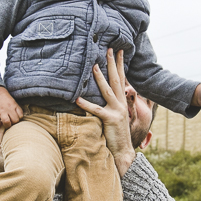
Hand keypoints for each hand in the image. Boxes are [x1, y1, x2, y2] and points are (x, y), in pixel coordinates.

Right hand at [0, 85, 22, 128]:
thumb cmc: (2, 96)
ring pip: (7, 123)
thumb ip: (14, 108)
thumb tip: (16, 117)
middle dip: (12, 123)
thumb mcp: (11, 100)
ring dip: (6, 125)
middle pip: (15, 121)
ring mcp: (1, 111)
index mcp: (14, 105)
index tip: (13, 117)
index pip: (21, 116)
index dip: (17, 118)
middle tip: (9, 121)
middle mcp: (9, 108)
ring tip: (3, 123)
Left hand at [75, 49, 135, 177]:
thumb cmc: (117, 135)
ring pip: (108, 90)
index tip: (118, 52)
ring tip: (94, 65)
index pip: (122, 79)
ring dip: (100, 77)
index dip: (120, 65)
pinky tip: (77, 98)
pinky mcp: (110, 120)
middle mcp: (121, 104)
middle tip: (109, 49)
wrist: (124, 152)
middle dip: (113, 63)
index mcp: (122, 102)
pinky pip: (96, 109)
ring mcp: (117, 111)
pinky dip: (86, 104)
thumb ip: (112, 106)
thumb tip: (106, 96)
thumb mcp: (116, 117)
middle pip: (117, 79)